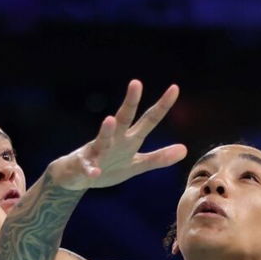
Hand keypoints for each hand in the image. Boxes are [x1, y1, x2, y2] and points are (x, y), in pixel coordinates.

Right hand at [47, 80, 187, 189]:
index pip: (148, 120)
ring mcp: (98, 151)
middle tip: (136, 82)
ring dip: (106, 130)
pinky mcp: (85, 166)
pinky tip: (94, 172)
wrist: (75, 176)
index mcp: (129, 139)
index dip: (161, 106)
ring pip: (102, 139)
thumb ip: (158, 158)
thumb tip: (184, 149)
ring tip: (109, 119)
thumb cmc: (109, 166)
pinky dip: (91, 169)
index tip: (174, 88)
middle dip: (130, 102)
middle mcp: (114, 140)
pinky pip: (88, 168)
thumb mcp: (137, 164)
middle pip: (124, 119)